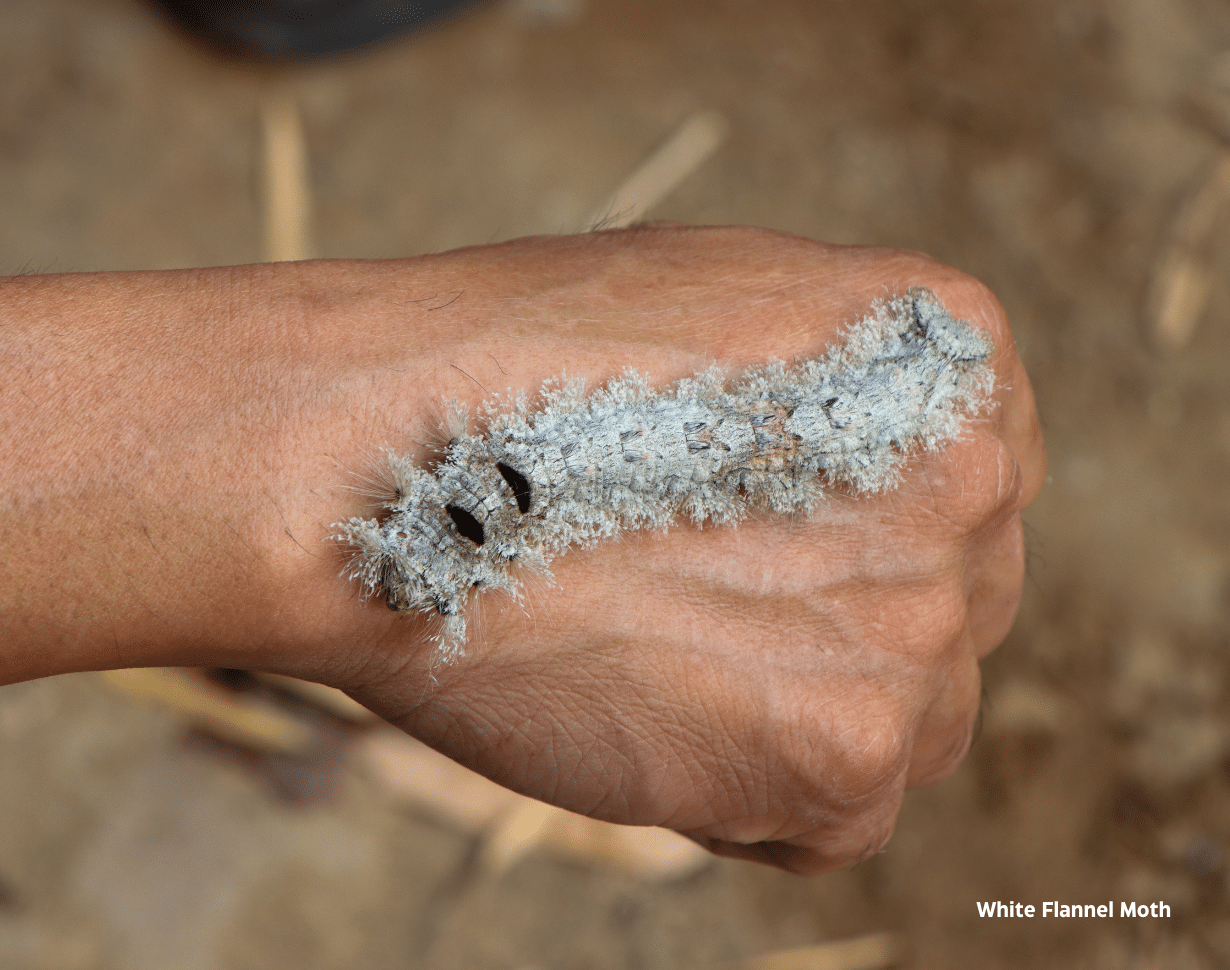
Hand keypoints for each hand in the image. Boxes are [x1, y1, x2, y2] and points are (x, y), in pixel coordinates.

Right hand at [276, 226, 1044, 873]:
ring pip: (908, 717)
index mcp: (946, 351)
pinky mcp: (845, 755)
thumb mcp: (710, 304)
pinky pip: (839, 815)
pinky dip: (751, 797)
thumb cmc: (504, 366)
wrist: (384, 461)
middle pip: (950, 601)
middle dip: (837, 615)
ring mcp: (920, 623)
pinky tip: (649, 718)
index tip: (770, 538)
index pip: (971, 481)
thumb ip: (830, 393)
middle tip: (690, 604)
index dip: (859, 521)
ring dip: (800, 711)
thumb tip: (859, 494)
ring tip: (653, 656)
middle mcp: (971, 484)